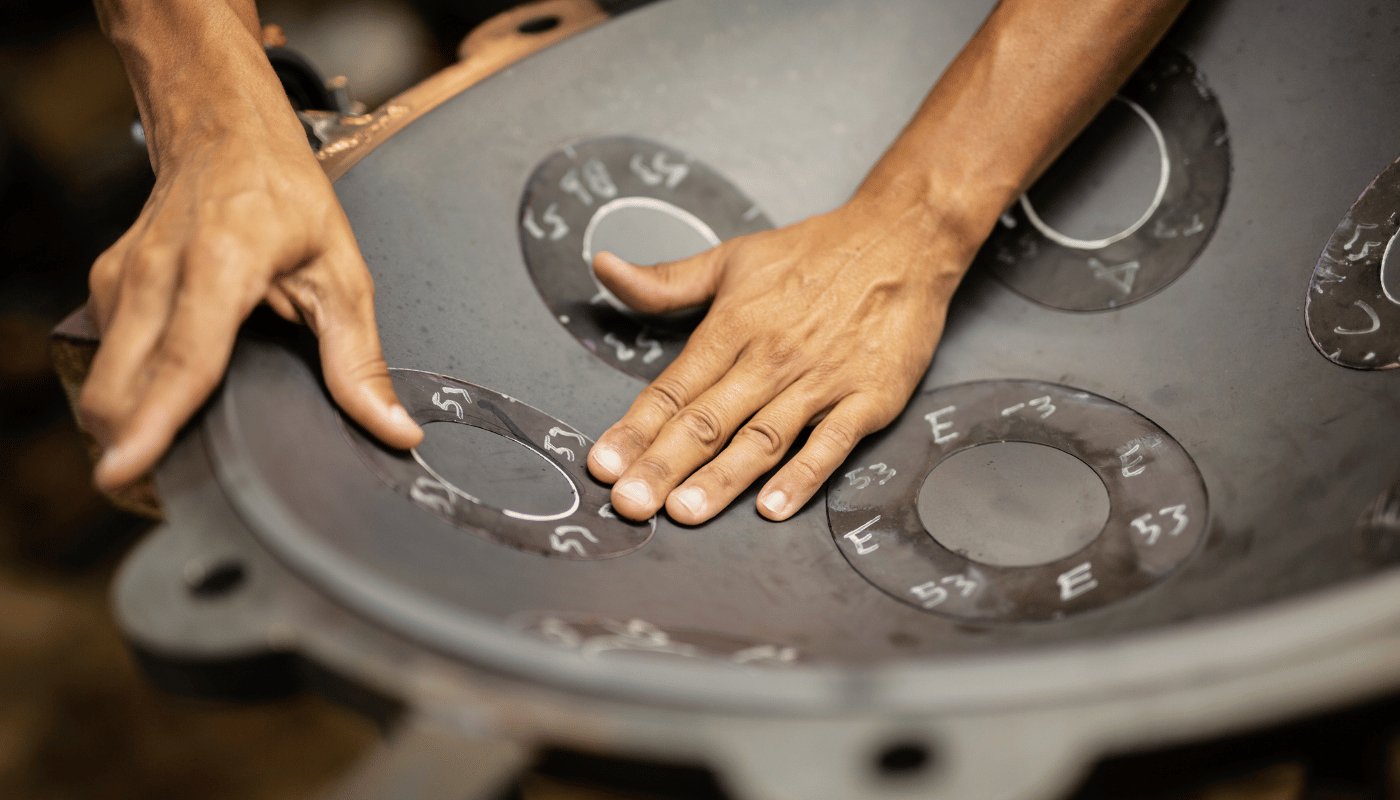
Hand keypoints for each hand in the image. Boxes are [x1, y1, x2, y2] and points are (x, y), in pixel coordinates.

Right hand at [82, 115, 421, 490]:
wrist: (223, 129)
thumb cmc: (283, 195)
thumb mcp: (342, 274)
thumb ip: (359, 361)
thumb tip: (394, 429)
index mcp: (223, 264)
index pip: (184, 358)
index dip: (155, 420)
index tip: (127, 468)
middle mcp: (160, 271)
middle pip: (122, 383)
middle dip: (131, 443)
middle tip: (160, 483)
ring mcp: (122, 277)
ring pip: (103, 377)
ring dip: (124, 424)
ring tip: (159, 455)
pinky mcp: (105, 286)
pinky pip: (105, 358)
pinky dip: (124, 392)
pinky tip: (159, 402)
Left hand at [585, 197, 973, 523]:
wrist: (903, 238)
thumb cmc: (815, 253)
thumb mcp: (734, 258)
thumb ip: (667, 279)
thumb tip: (604, 268)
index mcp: (734, 326)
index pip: (674, 388)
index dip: (635, 429)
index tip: (602, 465)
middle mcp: (772, 357)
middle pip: (708, 421)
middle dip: (663, 466)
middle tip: (628, 504)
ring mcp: (822, 380)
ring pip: (761, 438)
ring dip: (721, 479)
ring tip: (684, 513)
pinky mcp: (868, 397)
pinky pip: (831, 444)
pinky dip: (803, 477)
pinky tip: (774, 507)